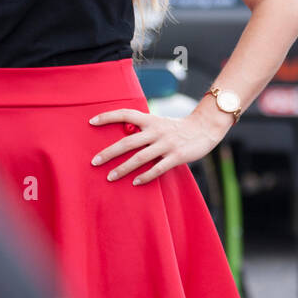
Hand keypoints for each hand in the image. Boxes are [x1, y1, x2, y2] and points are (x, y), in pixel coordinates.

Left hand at [89, 109, 223, 184]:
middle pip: (128, 142)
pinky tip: (135, 183)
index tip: (91, 122)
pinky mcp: (176, 156)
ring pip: (140, 158)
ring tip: (110, 177)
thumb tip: (123, 138)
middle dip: (109, 153)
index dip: (108, 117)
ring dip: (123, 168)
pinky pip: (157, 168)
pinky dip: (145, 176)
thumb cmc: (179, 128)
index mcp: (151, 120)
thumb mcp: (160, 123)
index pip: (126, 114)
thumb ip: (144, 129)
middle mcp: (156, 131)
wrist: (205, 128)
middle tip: (94, 162)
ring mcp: (166, 144)